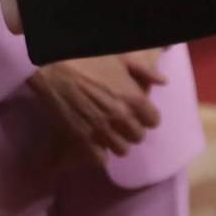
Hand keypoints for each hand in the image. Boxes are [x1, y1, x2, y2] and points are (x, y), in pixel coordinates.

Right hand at [30, 54, 163, 158]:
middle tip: (122, 120)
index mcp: (133, 96)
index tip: (139, 112)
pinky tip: (94, 140)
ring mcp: (101, 130)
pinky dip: (98, 152)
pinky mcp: (82, 139)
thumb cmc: (87, 56)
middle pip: (138, 137)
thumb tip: (163, 81)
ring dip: (117, 141)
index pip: (154, 121)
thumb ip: (144, 71)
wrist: (52, 65)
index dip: (147, 116)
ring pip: (121, 150)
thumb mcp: (120, 57)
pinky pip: (100, 159)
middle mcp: (121, 117)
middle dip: (132, 129)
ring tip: (108, 131)